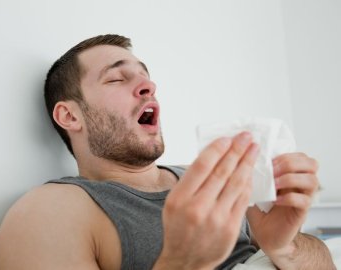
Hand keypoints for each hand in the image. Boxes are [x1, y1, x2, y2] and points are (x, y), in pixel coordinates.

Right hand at [154, 132, 258, 269]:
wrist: (186, 260)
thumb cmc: (178, 228)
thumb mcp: (173, 203)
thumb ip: (190, 182)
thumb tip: (211, 157)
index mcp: (180, 198)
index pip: (201, 166)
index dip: (217, 149)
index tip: (227, 138)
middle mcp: (198, 207)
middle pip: (222, 172)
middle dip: (236, 151)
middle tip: (246, 137)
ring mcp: (216, 218)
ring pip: (236, 183)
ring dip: (247, 163)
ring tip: (254, 150)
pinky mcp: (231, 227)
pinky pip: (243, 199)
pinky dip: (247, 183)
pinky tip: (251, 172)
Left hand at [246, 153, 318, 256]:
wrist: (262, 234)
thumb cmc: (258, 209)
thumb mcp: (253, 187)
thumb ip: (254, 173)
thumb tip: (246, 157)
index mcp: (291, 174)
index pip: (301, 156)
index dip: (286, 155)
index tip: (268, 161)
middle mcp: (300, 185)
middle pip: (312, 164)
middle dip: (291, 163)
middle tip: (272, 171)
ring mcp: (303, 198)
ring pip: (312, 181)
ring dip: (291, 179)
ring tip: (274, 185)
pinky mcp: (301, 213)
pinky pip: (304, 201)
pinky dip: (289, 198)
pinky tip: (275, 200)